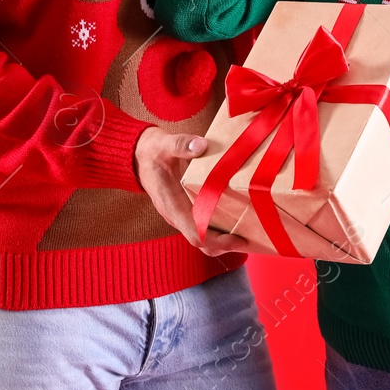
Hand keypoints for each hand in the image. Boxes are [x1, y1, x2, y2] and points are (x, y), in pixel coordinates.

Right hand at [134, 128, 248, 255]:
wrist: (138, 155)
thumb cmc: (151, 151)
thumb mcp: (164, 144)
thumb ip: (181, 145)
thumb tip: (200, 146)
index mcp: (172, 205)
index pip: (196, 234)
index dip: (218, 241)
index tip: (239, 239)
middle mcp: (176, 216)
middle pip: (202, 242)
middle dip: (226, 245)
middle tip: (250, 238)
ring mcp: (179, 215)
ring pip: (202, 237)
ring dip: (223, 239)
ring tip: (247, 231)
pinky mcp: (183, 210)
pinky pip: (201, 227)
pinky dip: (217, 228)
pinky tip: (234, 218)